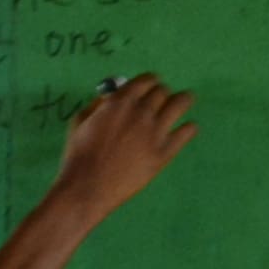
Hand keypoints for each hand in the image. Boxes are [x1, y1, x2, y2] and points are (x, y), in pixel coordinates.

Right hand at [43, 72, 196, 217]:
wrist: (88, 188)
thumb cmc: (79, 156)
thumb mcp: (80, 122)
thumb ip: (98, 105)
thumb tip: (110, 97)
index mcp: (120, 102)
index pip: (147, 79)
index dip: (149, 83)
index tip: (150, 88)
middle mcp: (141, 112)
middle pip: (163, 90)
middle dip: (161, 94)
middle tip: (161, 101)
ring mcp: (155, 131)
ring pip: (182, 102)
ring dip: (182, 100)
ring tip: (184, 102)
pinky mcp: (165, 152)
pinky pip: (188, 131)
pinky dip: (188, 128)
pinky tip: (186, 130)